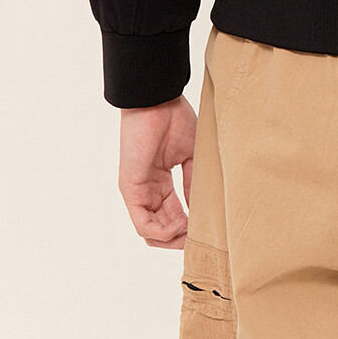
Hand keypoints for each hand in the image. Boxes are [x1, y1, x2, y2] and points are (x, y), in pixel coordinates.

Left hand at [118, 96, 196, 247]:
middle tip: (200, 238)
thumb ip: (192, 183)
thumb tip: (199, 208)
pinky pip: (142, 223)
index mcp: (160, 181)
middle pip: (161, 228)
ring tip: (191, 231)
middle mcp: (147, 190)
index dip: (189, 227)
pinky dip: (161, 232)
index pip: (172, 215)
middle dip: (180, 238)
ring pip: (151, 231)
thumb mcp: (189, 156)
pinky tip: (180, 226)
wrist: (157, 100)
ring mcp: (137, 191)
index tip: (207, 228)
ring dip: (172, 238)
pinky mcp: (131, 189)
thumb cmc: (173, 119)